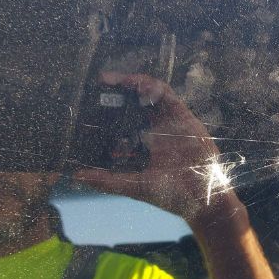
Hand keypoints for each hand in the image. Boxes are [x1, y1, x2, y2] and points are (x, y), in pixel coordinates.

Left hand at [74, 73, 235, 226]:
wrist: (201, 198)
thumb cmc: (170, 194)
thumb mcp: (134, 185)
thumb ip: (107, 180)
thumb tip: (77, 176)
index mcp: (143, 143)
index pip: (124, 119)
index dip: (109, 109)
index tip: (90, 102)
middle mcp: (155, 129)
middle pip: (136, 102)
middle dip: (120, 90)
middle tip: (102, 81)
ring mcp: (169, 122)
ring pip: (151, 94)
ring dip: (136, 83)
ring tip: (120, 80)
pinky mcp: (184, 117)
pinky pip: (169, 97)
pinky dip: (155, 88)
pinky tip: (142, 86)